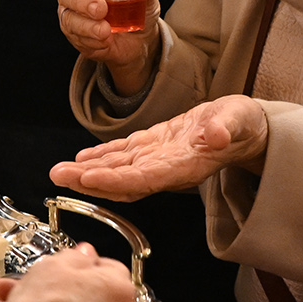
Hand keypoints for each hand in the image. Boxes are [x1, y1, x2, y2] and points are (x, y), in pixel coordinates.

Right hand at [0, 243, 136, 301]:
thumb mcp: (56, 265)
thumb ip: (75, 255)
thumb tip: (85, 254)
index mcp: (121, 290)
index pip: (106, 266)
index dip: (77, 262)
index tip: (57, 263)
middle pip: (83, 291)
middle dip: (49, 283)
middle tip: (26, 279)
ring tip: (6, 297)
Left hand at [50, 94, 270, 200]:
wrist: (244, 129)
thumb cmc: (243, 126)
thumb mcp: (239, 120)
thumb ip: (227, 128)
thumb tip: (215, 135)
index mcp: (185, 166)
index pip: (144, 178)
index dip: (115, 180)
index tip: (89, 179)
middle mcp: (167, 168)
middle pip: (122, 180)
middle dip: (89, 181)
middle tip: (58, 177)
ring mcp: (158, 160)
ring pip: (118, 170)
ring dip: (87, 171)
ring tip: (59, 171)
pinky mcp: (154, 147)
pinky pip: (123, 156)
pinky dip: (101, 158)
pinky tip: (81, 159)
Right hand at [56, 0, 157, 95]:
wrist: (140, 40)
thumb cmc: (137, 9)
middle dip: (81, 1)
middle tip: (101, 10)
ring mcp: (73, 15)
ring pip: (68, 18)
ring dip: (86, 26)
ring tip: (105, 31)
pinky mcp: (76, 37)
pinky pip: (77, 38)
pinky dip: (92, 41)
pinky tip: (106, 42)